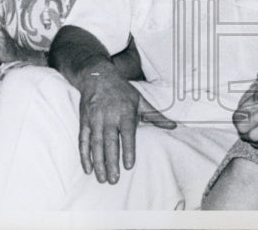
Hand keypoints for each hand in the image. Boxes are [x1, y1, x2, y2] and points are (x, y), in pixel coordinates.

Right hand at [77, 64, 175, 183]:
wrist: (98, 77)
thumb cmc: (122, 91)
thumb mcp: (140, 100)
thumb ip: (156, 116)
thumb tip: (174, 126)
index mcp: (125, 111)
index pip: (127, 133)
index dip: (127, 149)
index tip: (128, 165)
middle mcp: (109, 116)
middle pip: (109, 142)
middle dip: (111, 162)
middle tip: (114, 180)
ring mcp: (95, 119)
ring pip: (95, 144)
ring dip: (98, 162)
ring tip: (102, 179)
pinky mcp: (84, 122)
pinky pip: (83, 140)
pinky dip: (84, 155)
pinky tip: (88, 168)